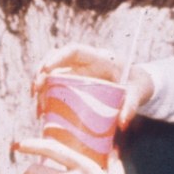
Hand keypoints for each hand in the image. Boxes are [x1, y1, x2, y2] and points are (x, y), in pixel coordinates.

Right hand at [32, 43, 153, 129]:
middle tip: (35, 92)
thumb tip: (122, 123)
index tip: (45, 70)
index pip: (74, 50)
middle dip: (41, 73)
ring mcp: (77, 73)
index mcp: (98, 58)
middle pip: (56, 60)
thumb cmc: (137, 85)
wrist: (138, 85)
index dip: (57, 57)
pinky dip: (46, 98)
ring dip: (41, 88)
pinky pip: (55, 86)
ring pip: (52, 74)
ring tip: (38, 108)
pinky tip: (42, 112)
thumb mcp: (137, 93)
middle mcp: (84, 63)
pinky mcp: (74, 85)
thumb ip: (131, 106)